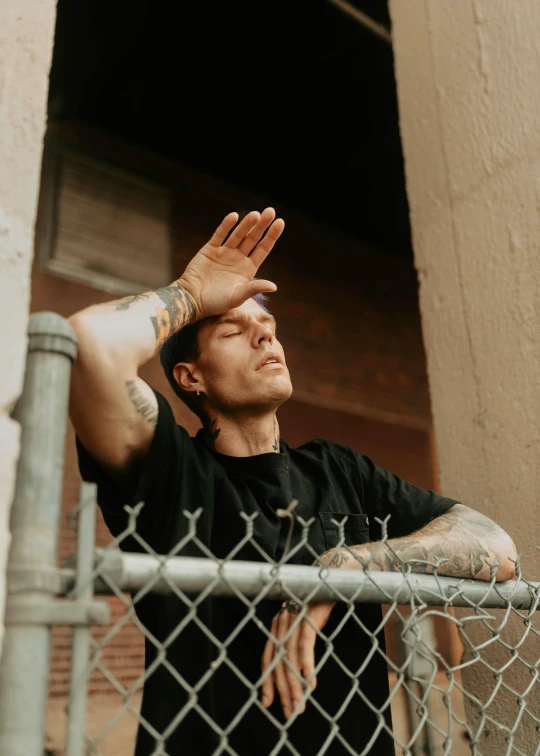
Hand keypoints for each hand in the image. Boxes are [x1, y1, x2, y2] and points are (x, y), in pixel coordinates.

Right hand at [178, 208, 284, 319]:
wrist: (192, 301)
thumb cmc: (215, 303)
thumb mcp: (237, 297)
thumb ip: (254, 289)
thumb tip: (274, 286)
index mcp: (247, 269)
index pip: (263, 249)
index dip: (271, 236)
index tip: (280, 222)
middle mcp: (238, 258)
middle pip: (253, 238)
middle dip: (262, 225)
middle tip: (271, 211)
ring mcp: (224, 252)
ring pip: (238, 235)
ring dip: (246, 224)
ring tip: (256, 214)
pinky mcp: (210, 249)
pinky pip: (219, 235)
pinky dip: (226, 226)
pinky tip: (234, 217)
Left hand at [260, 598, 334, 719]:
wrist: (329, 578)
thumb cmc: (315, 605)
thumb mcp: (302, 625)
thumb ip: (295, 644)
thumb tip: (297, 671)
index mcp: (277, 626)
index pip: (267, 659)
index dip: (267, 681)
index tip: (268, 703)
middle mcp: (281, 623)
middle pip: (279, 663)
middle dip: (283, 691)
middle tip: (289, 713)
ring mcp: (294, 620)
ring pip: (290, 659)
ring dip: (295, 685)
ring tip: (300, 704)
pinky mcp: (309, 617)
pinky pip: (305, 645)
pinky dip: (307, 665)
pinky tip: (310, 681)